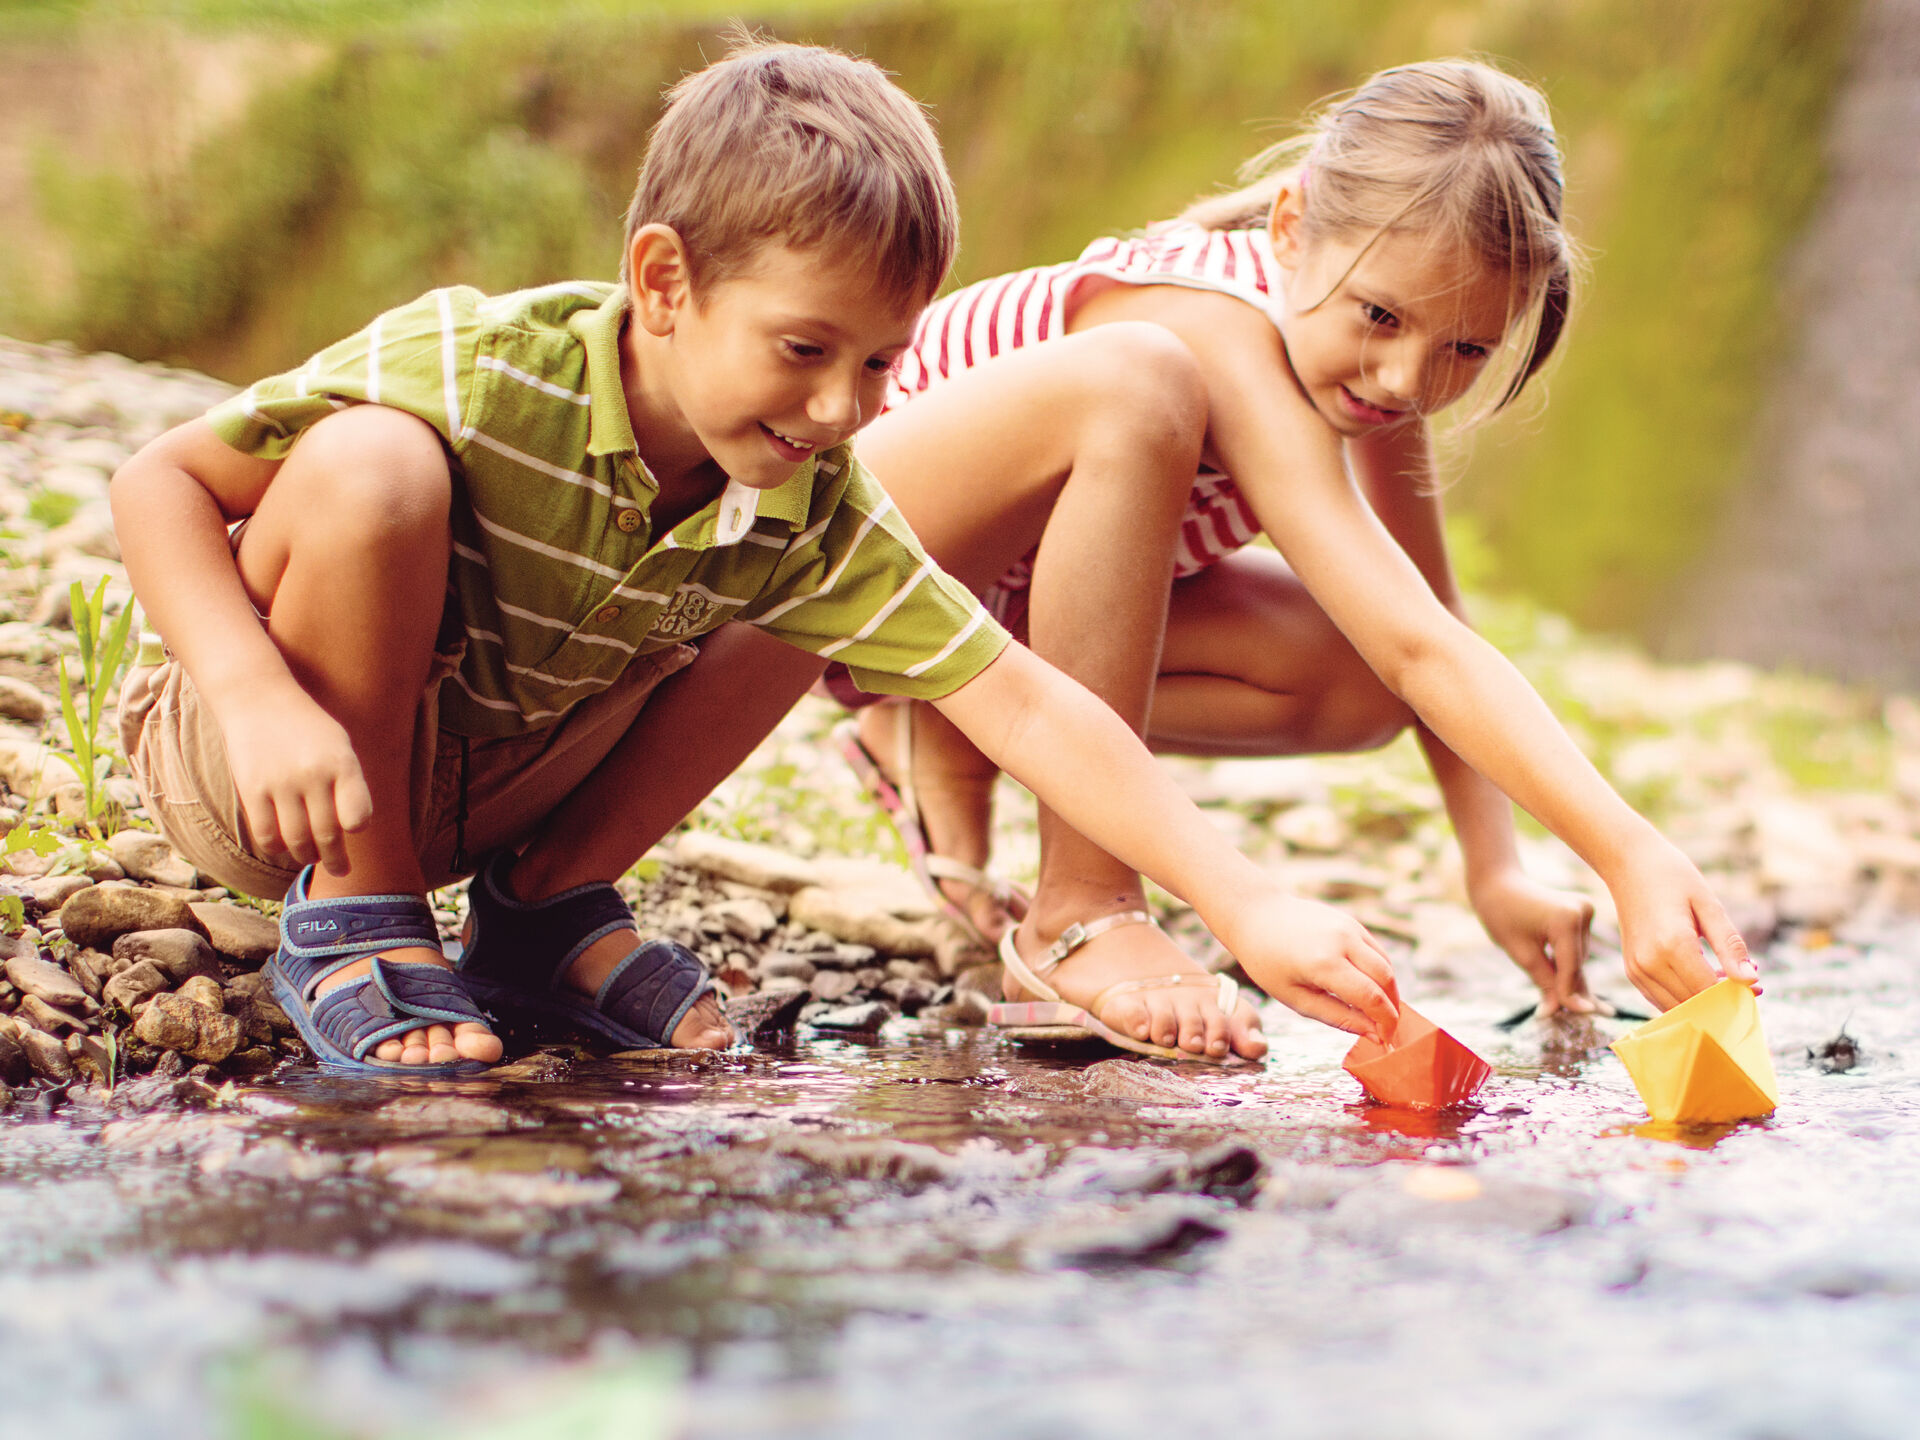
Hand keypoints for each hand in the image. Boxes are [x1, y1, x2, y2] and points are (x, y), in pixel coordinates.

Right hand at [219, 685, 373, 874]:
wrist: (258, 698)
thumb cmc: (307, 727)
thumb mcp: (339, 744)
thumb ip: (348, 783)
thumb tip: (353, 829)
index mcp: (342, 763)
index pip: (358, 816)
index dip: (357, 828)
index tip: (353, 830)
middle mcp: (313, 775)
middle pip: (328, 835)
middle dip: (336, 859)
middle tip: (340, 870)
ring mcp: (281, 784)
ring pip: (297, 840)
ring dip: (306, 856)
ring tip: (310, 858)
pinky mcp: (252, 790)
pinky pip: (266, 835)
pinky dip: (277, 848)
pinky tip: (283, 846)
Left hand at [1219, 889, 1399, 1041]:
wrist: (1256, 916)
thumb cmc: (1268, 962)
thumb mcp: (1296, 998)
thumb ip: (1338, 1017)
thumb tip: (1373, 1033)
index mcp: (1324, 963)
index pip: (1371, 997)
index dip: (1385, 1021)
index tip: (1386, 1040)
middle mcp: (1342, 941)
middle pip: (1386, 979)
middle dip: (1392, 1007)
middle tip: (1387, 1029)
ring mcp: (1349, 927)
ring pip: (1386, 963)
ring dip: (1389, 990)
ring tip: (1380, 1011)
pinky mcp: (1351, 921)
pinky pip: (1376, 950)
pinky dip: (1380, 972)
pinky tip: (1370, 988)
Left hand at [1470, 866, 1596, 1016]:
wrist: (1497, 884)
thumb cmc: (1502, 915)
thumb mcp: (1521, 954)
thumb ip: (1544, 982)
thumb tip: (1557, 1012)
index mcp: (1567, 919)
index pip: (1571, 967)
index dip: (1568, 995)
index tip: (1574, 1017)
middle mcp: (1583, 911)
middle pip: (1577, 964)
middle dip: (1573, 989)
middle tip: (1590, 1019)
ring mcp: (1585, 910)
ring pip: (1579, 958)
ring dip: (1572, 978)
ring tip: (1577, 1000)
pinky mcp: (1583, 912)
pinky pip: (1578, 948)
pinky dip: (1570, 964)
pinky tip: (1583, 990)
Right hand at [1609, 839, 1757, 1011]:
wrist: (1627, 864)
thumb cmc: (1672, 877)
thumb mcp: (1708, 904)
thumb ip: (1730, 945)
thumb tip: (1751, 980)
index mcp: (1672, 945)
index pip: (1709, 991)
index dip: (1736, 994)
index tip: (1758, 987)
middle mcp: (1650, 963)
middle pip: (1694, 1004)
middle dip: (1723, 1001)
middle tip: (1746, 984)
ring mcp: (1636, 970)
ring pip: (1677, 1008)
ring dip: (1704, 1003)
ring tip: (1723, 979)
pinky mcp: (1632, 971)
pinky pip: (1661, 1000)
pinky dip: (1684, 999)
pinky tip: (1701, 979)